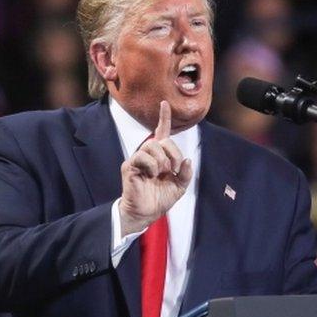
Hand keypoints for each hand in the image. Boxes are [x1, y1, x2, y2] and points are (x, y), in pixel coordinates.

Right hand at [119, 101, 191, 235]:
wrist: (147, 213)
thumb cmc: (160, 198)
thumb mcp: (179, 186)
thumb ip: (185, 173)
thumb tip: (187, 160)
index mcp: (161, 156)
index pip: (162, 132)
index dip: (164, 117)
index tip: (164, 103)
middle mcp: (148, 154)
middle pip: (162, 140)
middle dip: (173, 153)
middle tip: (173, 169)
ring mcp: (138, 159)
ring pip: (151, 146)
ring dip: (162, 160)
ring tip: (162, 173)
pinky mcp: (130, 166)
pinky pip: (141, 157)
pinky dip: (151, 165)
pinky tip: (152, 175)